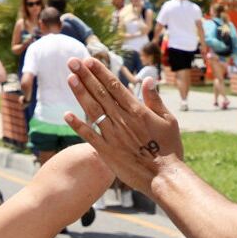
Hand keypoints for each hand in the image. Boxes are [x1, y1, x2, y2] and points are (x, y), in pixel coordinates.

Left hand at [63, 56, 182, 193]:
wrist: (163, 176)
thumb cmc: (170, 148)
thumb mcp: (168, 120)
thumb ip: (155, 100)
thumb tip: (147, 80)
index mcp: (137, 110)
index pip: (114, 86)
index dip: (100, 72)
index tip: (89, 61)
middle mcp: (122, 119)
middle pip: (100, 93)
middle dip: (86, 76)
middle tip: (73, 62)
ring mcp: (113, 135)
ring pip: (93, 110)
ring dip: (80, 93)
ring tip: (70, 78)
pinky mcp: (107, 151)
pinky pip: (89, 135)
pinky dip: (78, 125)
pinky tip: (66, 115)